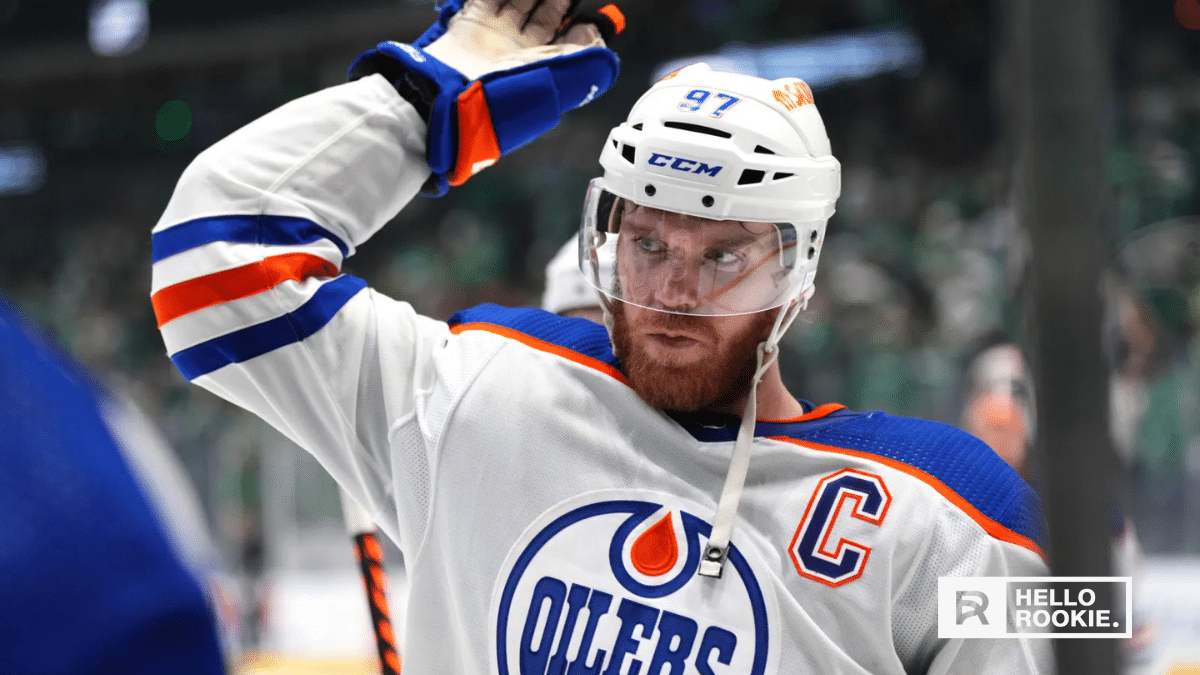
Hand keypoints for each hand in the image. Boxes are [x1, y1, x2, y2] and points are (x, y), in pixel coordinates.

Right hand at [349, 0, 624, 193]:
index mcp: (543, 71)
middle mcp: (521, 54)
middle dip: (559, 1)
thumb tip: (605, 50)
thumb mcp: (554, 81)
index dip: (584, 26)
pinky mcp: (470, 25)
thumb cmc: (500, 99)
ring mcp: (496, 38)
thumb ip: (585, 65)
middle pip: (547, 15)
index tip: (596, 14)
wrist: (447, 101)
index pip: (571, 44)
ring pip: (520, 1)